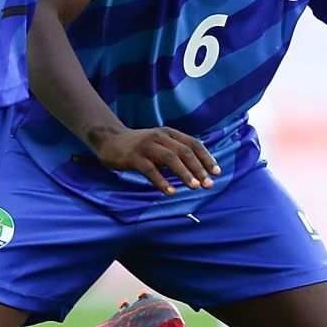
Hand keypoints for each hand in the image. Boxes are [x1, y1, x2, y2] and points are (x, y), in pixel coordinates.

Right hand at [90, 125, 218, 194]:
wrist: (110, 141)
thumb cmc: (140, 147)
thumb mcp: (161, 144)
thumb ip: (177, 153)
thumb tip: (200, 170)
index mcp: (169, 133)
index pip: (193, 144)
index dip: (207, 158)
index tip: (217, 173)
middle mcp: (160, 137)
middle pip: (184, 151)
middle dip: (199, 168)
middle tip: (209, 184)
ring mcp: (146, 146)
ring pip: (170, 159)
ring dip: (185, 173)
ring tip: (195, 187)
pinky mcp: (134, 157)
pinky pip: (150, 170)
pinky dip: (162, 182)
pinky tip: (171, 192)